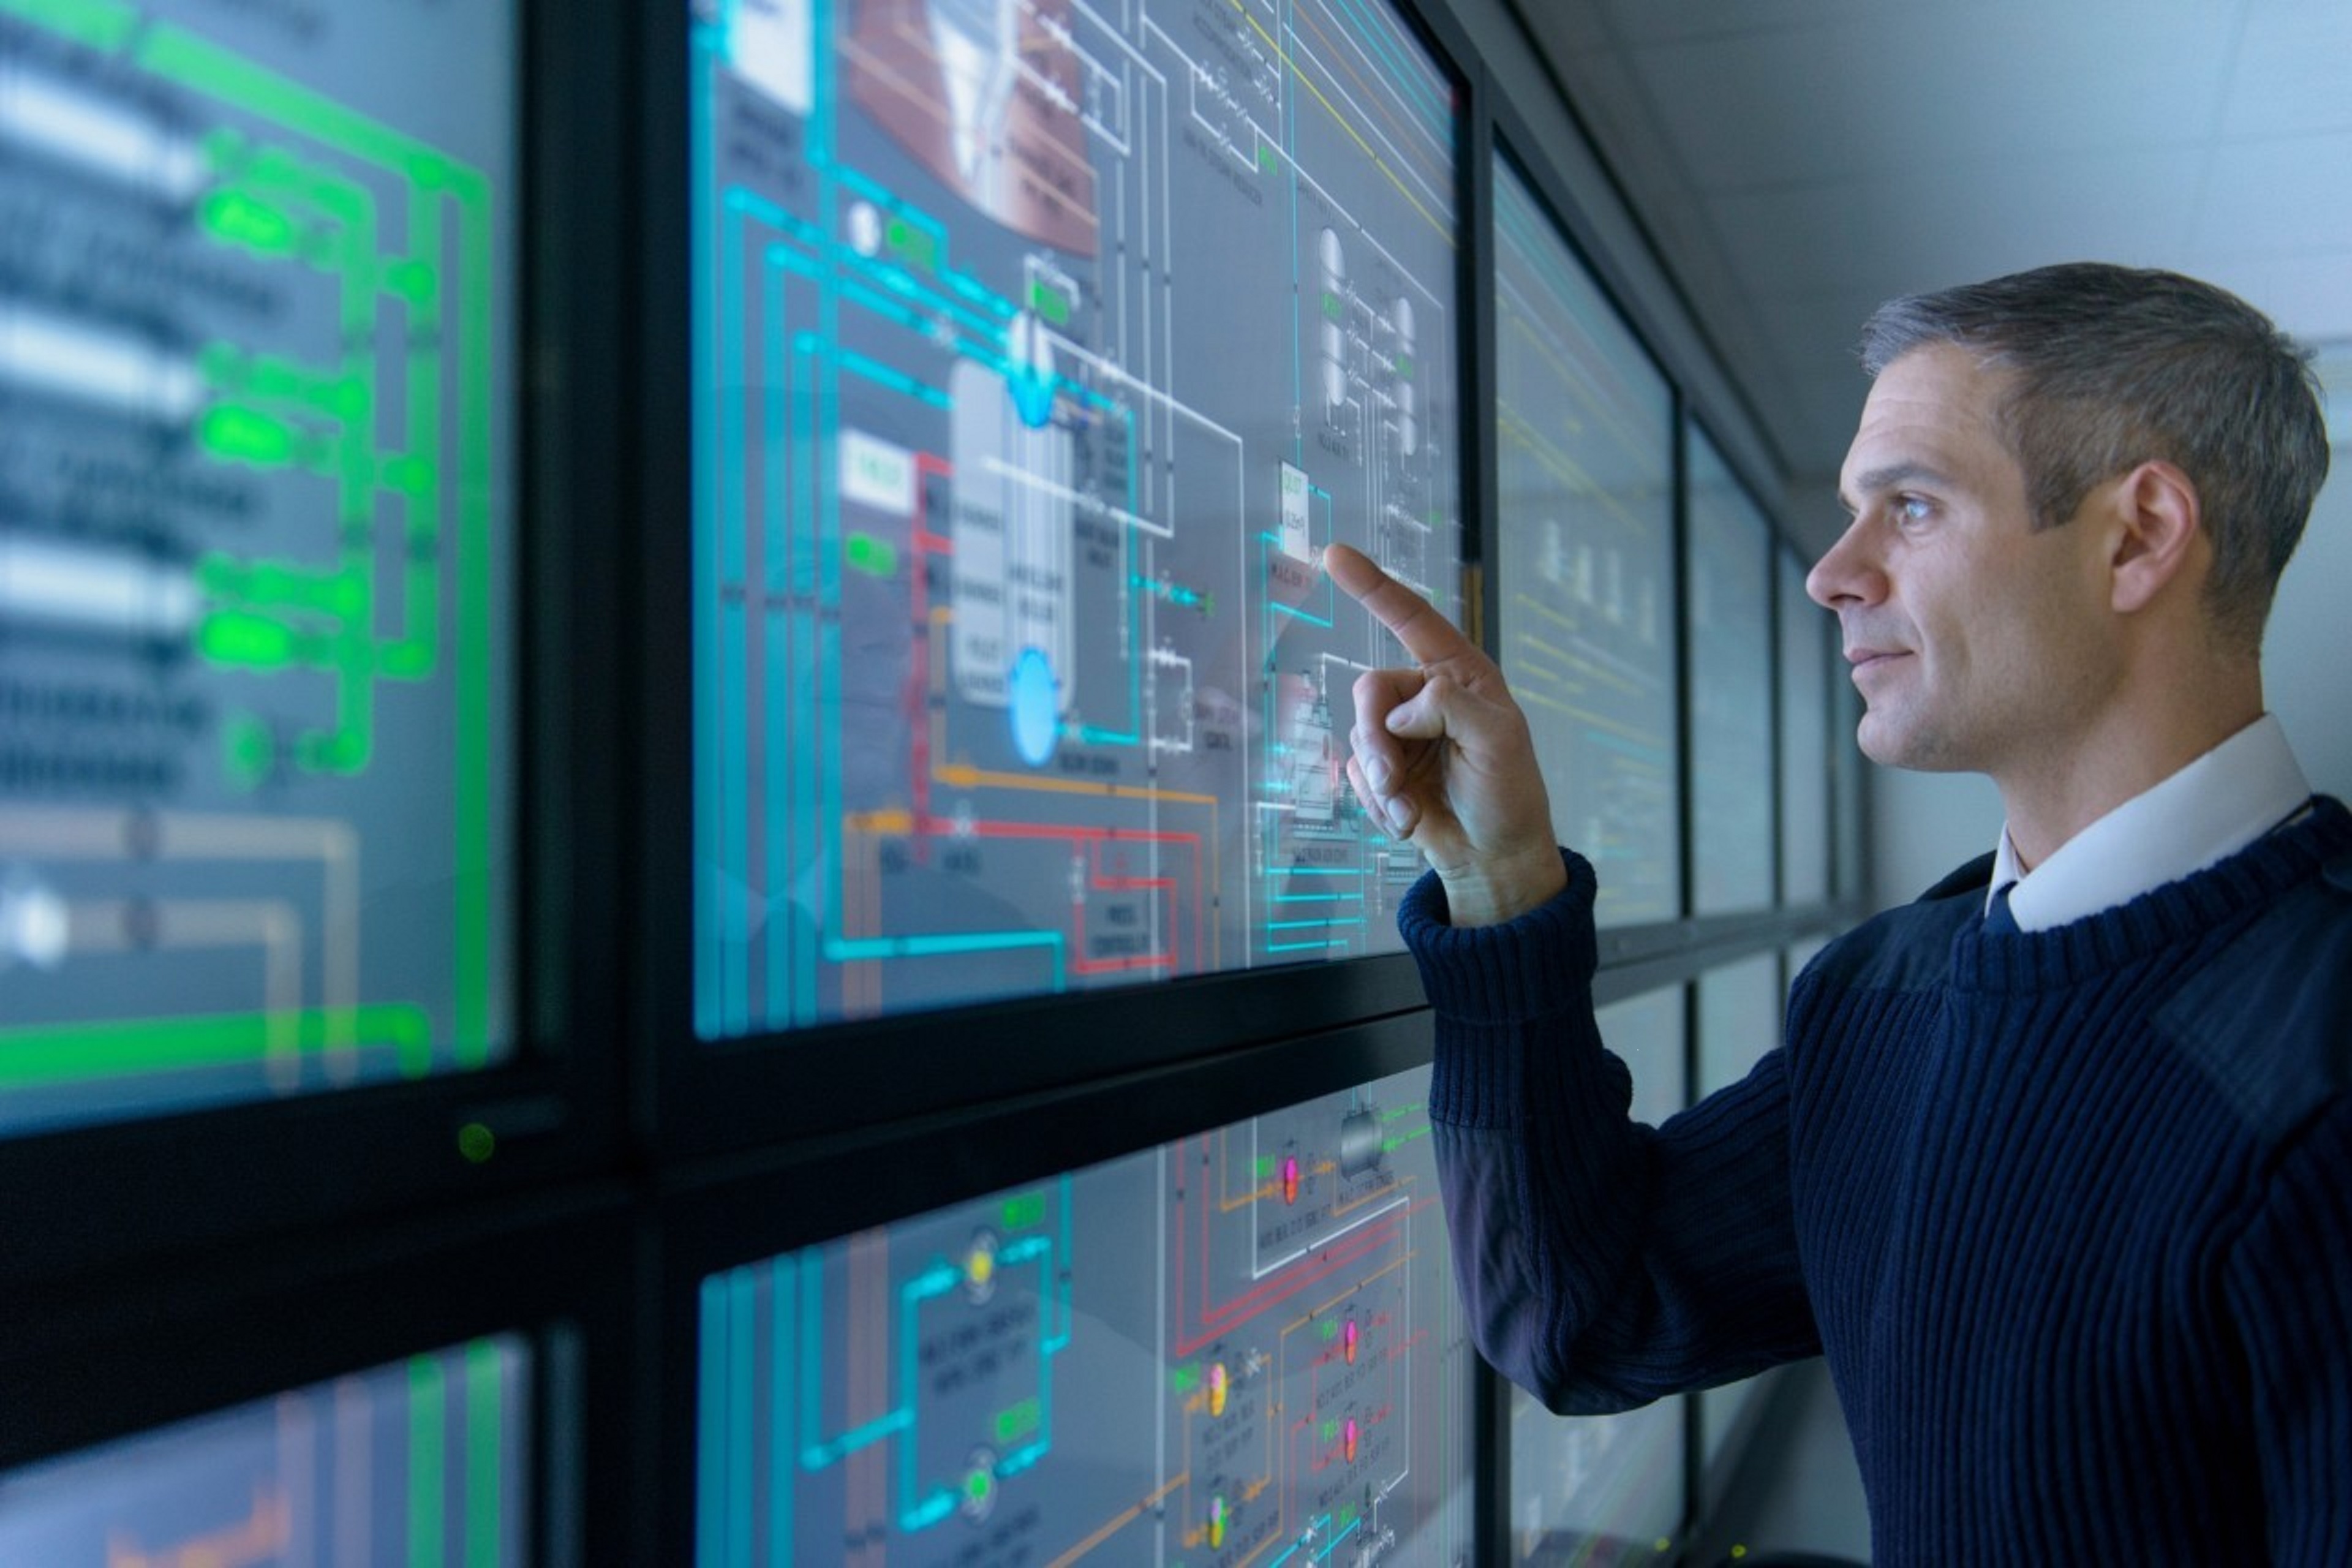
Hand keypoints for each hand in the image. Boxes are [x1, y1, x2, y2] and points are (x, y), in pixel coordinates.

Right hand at [1323, 544, 1565, 926]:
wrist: (1491, 858)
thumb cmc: (1509, 795)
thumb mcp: (1499, 742)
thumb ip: (1450, 707)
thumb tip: (1400, 712)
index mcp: (1459, 675)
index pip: (1412, 620)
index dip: (1373, 586)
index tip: (1335, 555)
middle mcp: (1425, 697)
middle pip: (1369, 690)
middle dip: (1376, 740)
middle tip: (1394, 780)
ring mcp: (1400, 734)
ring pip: (1358, 736)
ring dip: (1380, 782)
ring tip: (1410, 812)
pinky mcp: (1383, 770)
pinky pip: (1354, 773)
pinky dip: (1377, 802)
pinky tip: (1407, 820)